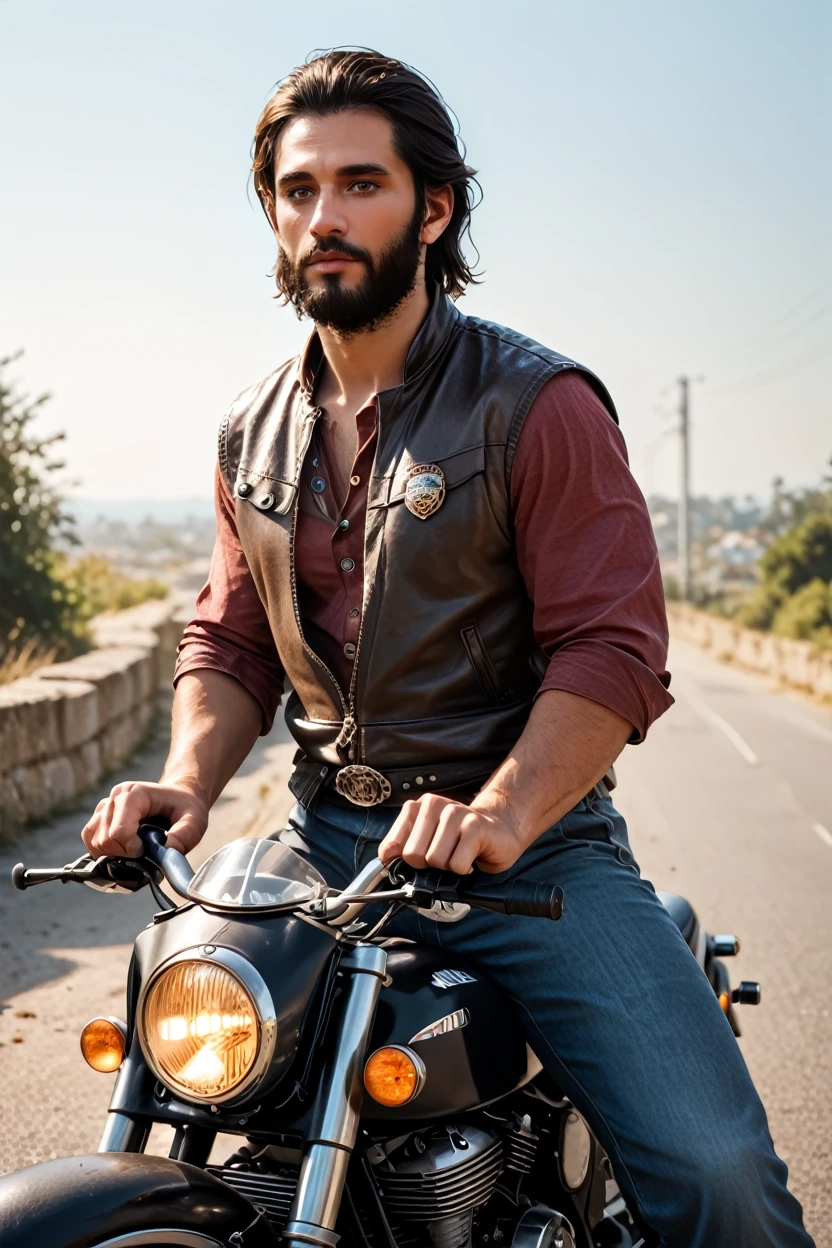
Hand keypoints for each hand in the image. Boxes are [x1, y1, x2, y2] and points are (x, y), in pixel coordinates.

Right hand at [81, 780, 208, 859]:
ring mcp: (103, 808)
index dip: (132, 849)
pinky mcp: (98, 820)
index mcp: (133, 794)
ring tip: (135, 851)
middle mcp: (113, 798)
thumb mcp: (194, 821)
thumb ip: (184, 835)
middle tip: (144, 852)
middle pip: (105, 840)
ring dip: (113, 855)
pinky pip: (91, 842)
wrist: (176, 799)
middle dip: (124, 854)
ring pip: (95, 843)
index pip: (118, 832)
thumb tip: (166, 851)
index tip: (148, 850)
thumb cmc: (184, 809)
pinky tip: (123, 852)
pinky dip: (104, 853)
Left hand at [378, 794, 524, 875]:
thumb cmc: (460, 840)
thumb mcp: (427, 842)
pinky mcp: (475, 826)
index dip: (400, 863)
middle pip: (412, 855)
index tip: (415, 864)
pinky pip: (457, 864)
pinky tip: (472, 857)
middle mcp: (433, 805)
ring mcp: (455, 813)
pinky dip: (464, 869)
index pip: (391, 845)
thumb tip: (385, 861)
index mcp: (416, 808)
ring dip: (448, 867)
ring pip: (435, 860)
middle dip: (427, 866)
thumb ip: (403, 847)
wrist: (499, 829)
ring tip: (459, 855)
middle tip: (443, 858)